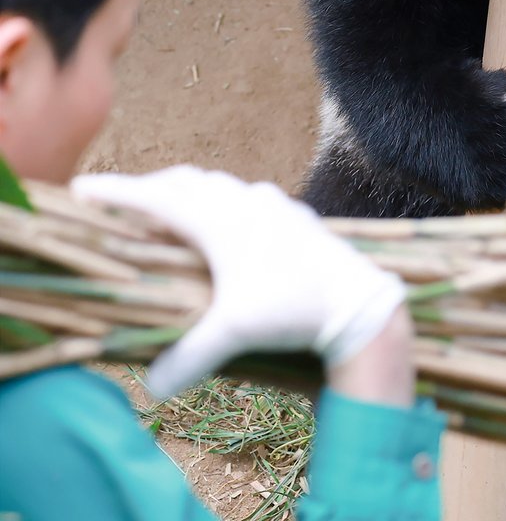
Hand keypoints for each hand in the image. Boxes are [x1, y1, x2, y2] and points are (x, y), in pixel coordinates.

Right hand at [72, 165, 406, 398]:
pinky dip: (223, 203)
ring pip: (219, 185)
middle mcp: (243, 201)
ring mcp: (272, 203)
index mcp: (219, 219)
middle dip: (150, 189)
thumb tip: (151, 388)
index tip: (82, 189)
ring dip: (189, 192)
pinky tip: (230, 224)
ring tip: (170, 211)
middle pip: (185, 182)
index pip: (155, 197)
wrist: (358, 300)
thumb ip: (188, 357)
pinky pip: (247, 197)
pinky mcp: (294, 214)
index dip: (116, 192)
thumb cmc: (293, 310)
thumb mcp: (235, 333)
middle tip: (122, 203)